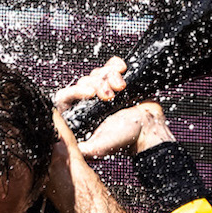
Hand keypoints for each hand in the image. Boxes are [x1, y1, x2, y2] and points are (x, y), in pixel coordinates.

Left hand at [53, 57, 174, 157]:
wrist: (150, 129)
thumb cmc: (128, 139)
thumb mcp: (99, 147)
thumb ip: (81, 148)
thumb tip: (61, 146)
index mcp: (81, 117)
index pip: (65, 97)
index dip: (74, 91)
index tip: (89, 93)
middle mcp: (90, 103)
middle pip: (82, 81)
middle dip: (97, 85)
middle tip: (109, 97)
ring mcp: (104, 90)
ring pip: (97, 72)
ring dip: (109, 76)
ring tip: (120, 88)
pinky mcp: (118, 80)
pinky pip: (111, 64)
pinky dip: (116, 65)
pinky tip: (123, 72)